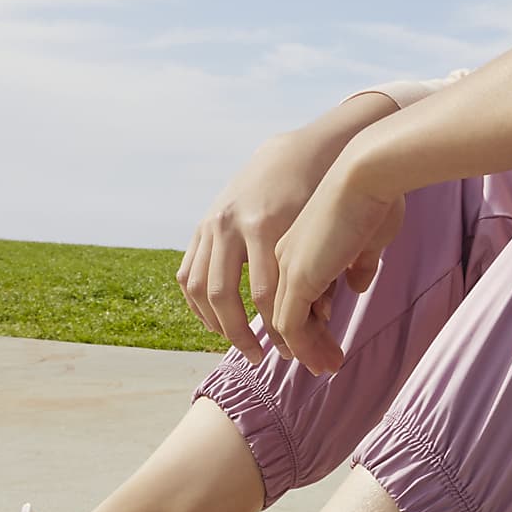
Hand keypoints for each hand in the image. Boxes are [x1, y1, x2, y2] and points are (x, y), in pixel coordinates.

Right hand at [176, 130, 340, 365]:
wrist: (298, 153)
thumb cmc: (323, 197)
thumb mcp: (325, 235)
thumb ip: (322, 276)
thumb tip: (318, 324)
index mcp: (267, 225)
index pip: (266, 295)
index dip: (278, 330)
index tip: (292, 352)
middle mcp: (233, 224)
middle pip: (226, 296)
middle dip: (242, 334)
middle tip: (260, 357)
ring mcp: (213, 222)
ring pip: (199, 287)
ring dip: (215, 323)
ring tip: (237, 342)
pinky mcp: (202, 224)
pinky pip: (187, 273)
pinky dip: (197, 303)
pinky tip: (215, 321)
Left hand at [272, 158, 405, 375]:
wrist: (368, 172)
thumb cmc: (377, 194)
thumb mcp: (367, 235)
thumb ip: (359, 262)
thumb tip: (357, 284)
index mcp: (296, 239)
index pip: (296, 289)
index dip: (310, 318)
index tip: (326, 339)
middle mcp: (284, 253)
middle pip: (285, 309)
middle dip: (304, 341)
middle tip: (324, 364)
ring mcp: (287, 266)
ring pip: (285, 322)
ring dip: (305, 350)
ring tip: (326, 367)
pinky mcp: (298, 278)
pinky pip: (291, 325)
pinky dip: (304, 348)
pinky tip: (322, 360)